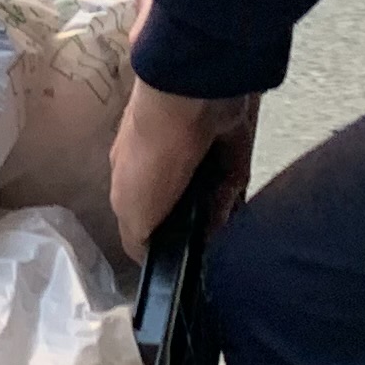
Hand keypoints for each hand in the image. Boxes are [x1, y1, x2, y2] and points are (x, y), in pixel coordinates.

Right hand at [109, 72, 260, 264]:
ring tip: (224, 230)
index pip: (143, 218)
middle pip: (181, 212)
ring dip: (217, 217)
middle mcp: (163, 168)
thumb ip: (135, 238)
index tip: (178, 263)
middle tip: (208, 249)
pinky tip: (234, 207)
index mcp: (131, 178)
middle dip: (195, 231)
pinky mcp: (229, 151)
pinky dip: (234, 197)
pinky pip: (234, 184)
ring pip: (210, 201)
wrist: (191, 101)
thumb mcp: (129, 208)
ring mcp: (198, 159)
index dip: (159, 243)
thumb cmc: (151, 155)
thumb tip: (146, 258)